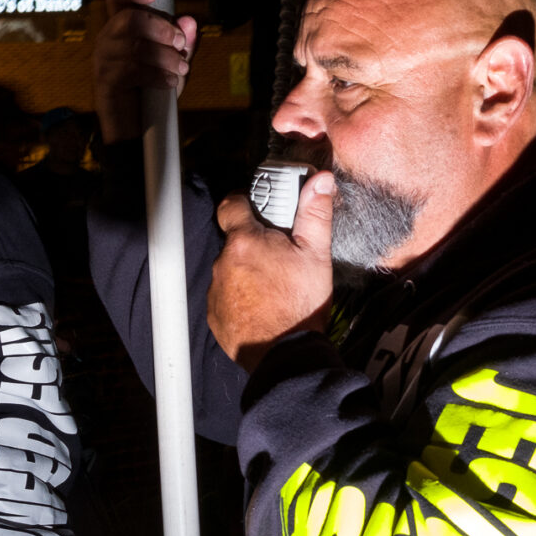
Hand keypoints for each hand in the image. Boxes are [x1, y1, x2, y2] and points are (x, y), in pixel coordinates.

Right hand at [92, 0, 196, 144]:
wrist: (138, 129)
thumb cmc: (154, 89)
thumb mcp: (174, 63)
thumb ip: (184, 43)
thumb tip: (190, 20)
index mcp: (122, 26)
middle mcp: (108, 39)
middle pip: (129, 19)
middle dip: (161, 28)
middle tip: (181, 42)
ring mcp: (103, 60)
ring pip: (136, 46)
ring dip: (165, 56)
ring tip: (182, 68)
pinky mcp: (105, 83)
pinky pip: (133, 70)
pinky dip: (158, 75)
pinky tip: (170, 82)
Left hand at [207, 170, 335, 371]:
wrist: (286, 354)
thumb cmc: (301, 304)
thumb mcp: (316, 255)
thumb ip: (314, 214)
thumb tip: (320, 181)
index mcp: (245, 242)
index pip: (231, 205)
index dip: (243, 202)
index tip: (258, 208)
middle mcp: (223, 263)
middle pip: (234, 242)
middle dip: (253, 244)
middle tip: (279, 256)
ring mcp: (216, 290)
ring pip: (230, 269)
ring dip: (246, 272)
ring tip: (273, 287)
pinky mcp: (215, 314)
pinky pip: (226, 295)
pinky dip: (240, 296)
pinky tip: (262, 306)